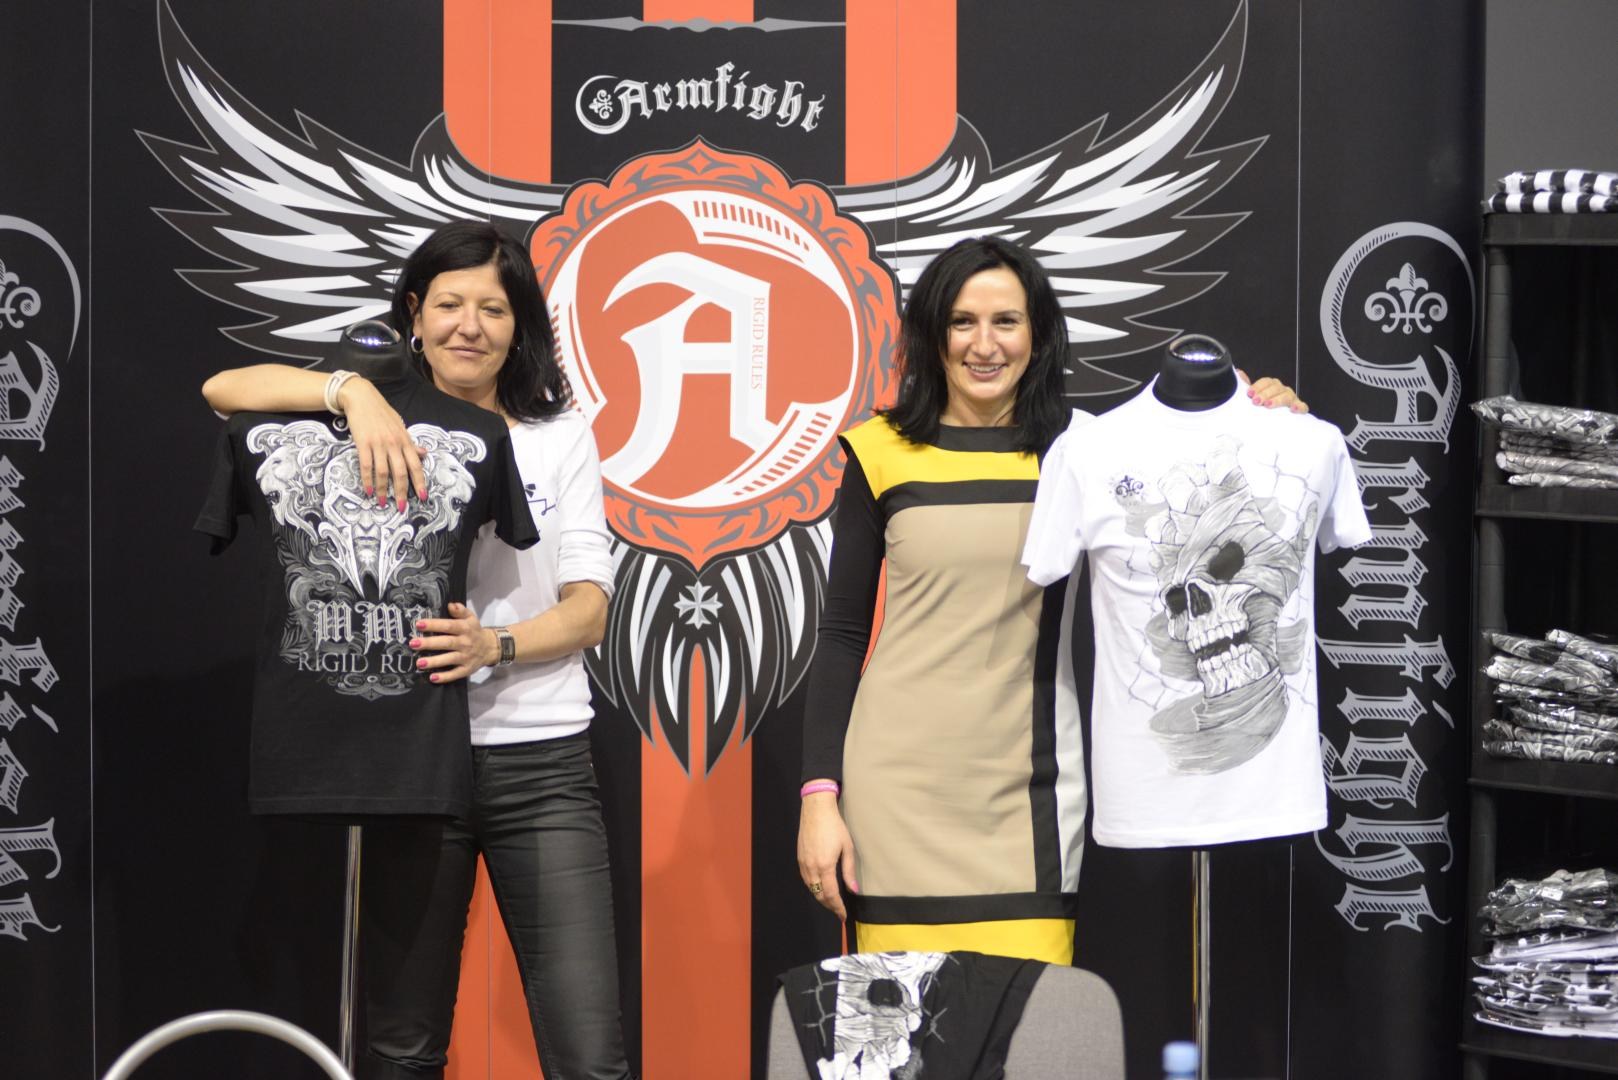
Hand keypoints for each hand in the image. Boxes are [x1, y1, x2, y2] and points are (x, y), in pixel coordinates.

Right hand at [338, 377, 427, 508]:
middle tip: (401, 507)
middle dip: (402, 492)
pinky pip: (366, 465)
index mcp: (405, 440)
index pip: (416, 465)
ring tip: (383, 502)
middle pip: (400, 472)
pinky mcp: (363, 443)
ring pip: (383, 472)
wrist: (362, 397)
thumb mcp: (400, 426)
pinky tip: (368, 491)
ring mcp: (378, 443)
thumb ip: (410, 442)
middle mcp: (394, 443)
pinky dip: (367, 480)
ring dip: (383, 490)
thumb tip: (424, 453)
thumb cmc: (382, 413)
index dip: (419, 482)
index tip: (422, 497)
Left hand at [410, 601, 498, 683]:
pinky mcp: (466, 669)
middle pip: (446, 643)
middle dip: (429, 643)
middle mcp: (465, 643)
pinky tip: (432, 678)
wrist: (490, 648)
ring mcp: (466, 657)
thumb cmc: (474, 631)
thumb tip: (450, 605)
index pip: (448, 626)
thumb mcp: (471, 618)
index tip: (419, 624)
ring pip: (449, 659)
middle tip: (413, 644)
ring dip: (434, 662)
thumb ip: (461, 611)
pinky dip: (445, 677)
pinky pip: (455, 674)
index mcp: (465, 628)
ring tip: (419, 663)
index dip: (434, 625)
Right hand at [797, 790, 857, 920]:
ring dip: (821, 897)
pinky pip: (806, 879)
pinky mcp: (800, 858)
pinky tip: (821, 887)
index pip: (831, 895)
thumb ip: (849, 871)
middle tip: (839, 911)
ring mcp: (803, 863)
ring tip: (832, 902)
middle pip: (819, 895)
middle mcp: (811, 867)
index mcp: (825, 866)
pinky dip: (814, 887)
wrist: (816, 810)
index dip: (838, 907)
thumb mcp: (847, 848)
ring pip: (811, 888)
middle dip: (830, 905)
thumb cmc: (834, 826)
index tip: (844, 916)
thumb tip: (854, 890)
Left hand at [1235, 368, 1308, 412]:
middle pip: (1276, 387)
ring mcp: (1291, 399)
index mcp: (1271, 386)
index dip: (1257, 386)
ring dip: (1277, 400)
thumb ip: (1245, 385)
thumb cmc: (1263, 406)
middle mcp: (1282, 390)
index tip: (1249, 393)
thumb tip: (1238, 373)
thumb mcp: (1253, 397)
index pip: (1266, 382)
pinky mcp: (1299, 408)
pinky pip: (1302, 406)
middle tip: (1255, 401)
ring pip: (1287, 395)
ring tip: (1268, 405)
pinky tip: (1293, 409)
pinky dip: (1299, 407)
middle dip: (1264, 394)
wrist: (1275, 421)